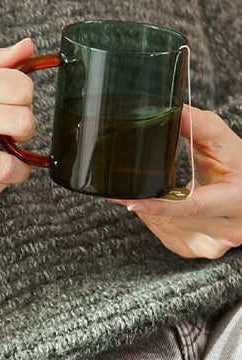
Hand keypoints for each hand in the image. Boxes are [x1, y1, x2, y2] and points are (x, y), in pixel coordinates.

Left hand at [123, 106, 241, 258]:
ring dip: (151, 210)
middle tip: (128, 187)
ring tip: (154, 192)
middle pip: (174, 218)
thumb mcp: (226, 144)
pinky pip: (165, 236)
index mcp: (238, 200)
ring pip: (166, 228)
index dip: (158, 204)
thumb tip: (175, 109)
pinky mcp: (197, 250)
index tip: (129, 199)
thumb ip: (200, 127)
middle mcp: (228, 228)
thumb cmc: (241, 169)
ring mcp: (213, 244)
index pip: (192, 206)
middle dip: (149, 202)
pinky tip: (163, 206)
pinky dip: (157, 219)